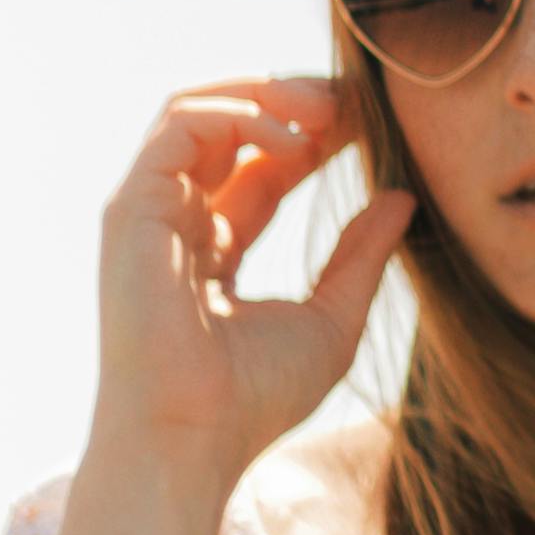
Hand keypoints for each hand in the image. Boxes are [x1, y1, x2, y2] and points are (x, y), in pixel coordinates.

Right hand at [29, 79, 414, 534]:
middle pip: (231, 126)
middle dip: (293, 100)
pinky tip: (293, 136)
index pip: (263, 163)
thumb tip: (402, 196)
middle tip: (353, 98)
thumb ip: (360, 257)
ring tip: (327, 108)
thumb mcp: (331, 319)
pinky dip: (239, 114)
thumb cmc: (253, 401)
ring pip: (198, 109)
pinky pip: (181, 125)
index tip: (369, 119)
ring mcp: (150, 210)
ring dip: (266, 93)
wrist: (192, 441)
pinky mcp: (132, 206)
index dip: (317, 133)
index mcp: (215, 246)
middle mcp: (177, 220)